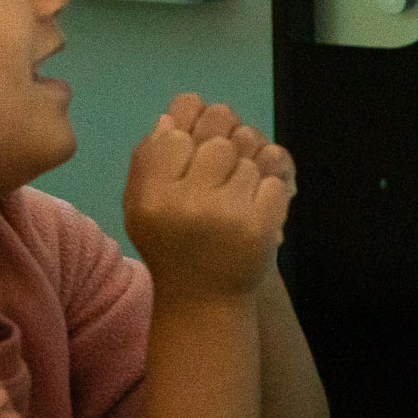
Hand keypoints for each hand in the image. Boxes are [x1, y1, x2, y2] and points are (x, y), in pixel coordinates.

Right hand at [123, 103, 290, 301]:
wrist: (203, 301)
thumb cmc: (170, 244)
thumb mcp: (141, 206)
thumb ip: (149, 159)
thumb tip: (172, 116)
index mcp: (152, 194)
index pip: (177, 127)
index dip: (190, 132)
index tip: (191, 154)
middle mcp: (186, 201)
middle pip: (220, 132)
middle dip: (224, 145)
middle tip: (220, 173)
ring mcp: (227, 213)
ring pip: (251, 154)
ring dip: (248, 171)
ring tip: (234, 198)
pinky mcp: (260, 225)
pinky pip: (276, 178)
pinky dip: (269, 191)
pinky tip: (253, 211)